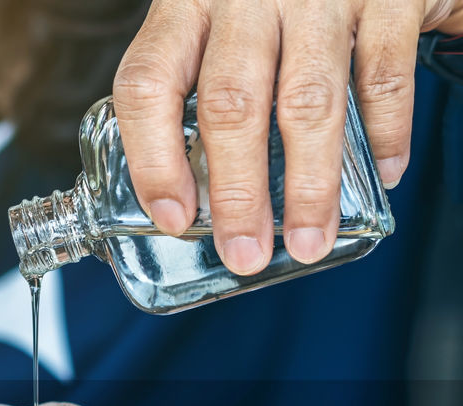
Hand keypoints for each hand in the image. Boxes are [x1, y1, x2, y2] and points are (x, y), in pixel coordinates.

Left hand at [113, 0, 462, 274]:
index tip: (173, 217)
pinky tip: (380, 175)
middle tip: (244, 251)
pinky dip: (386, 133)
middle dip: (236, 193)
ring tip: (307, 239)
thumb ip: (193, 84)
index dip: (153, 159)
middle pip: (230, 104)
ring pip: (305, 101)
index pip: (148, 85)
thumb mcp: (211, 18)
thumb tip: (182, 193)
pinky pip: (383, 75)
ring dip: (308, 184)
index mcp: (185, 3)